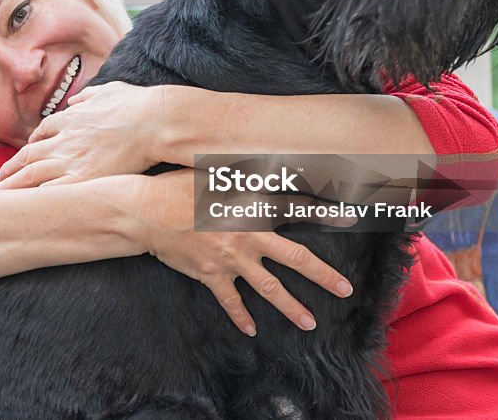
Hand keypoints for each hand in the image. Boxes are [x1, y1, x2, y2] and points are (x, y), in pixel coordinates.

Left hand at [0, 82, 163, 187]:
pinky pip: (51, 193)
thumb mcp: (109, 91)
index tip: (22, 154)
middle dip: (9, 170)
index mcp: (72, 119)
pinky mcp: (82, 179)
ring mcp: (71, 160)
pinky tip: (25, 210)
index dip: (30, 145)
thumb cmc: (136, 105)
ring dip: (11, 187)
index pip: (43, 133)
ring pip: (31, 176)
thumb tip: (77, 99)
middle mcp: (65, 140)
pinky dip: (35, 201)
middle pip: (28, 157)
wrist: (152, 120)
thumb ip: (90, 96)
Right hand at [129, 169, 353, 336]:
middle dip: (323, 275)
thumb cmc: (178, 186)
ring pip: (269, 287)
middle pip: (295, 258)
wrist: (146, 212)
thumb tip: (266, 167)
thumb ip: (243, 175)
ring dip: (291, 306)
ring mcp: (231, 259)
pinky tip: (251, 331)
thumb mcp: (214, 172)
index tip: (351, 218)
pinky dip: (241, 317)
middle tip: (345, 289)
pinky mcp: (212, 275)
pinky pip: (231, 301)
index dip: (326, 213)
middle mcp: (248, 235)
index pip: (297, 208)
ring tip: (310, 322)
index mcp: (251, 206)